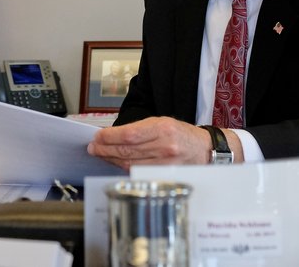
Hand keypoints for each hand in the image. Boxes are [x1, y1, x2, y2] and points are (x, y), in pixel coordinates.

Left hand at [87, 117, 211, 168]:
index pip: (129, 134)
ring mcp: (165, 163)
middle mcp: (164, 146)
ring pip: (130, 163)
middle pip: (127, 150)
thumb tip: (112, 135)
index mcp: (162, 128)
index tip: (97, 137)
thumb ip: (138, 129)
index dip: (109, 137)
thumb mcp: (161, 122)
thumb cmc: (181, 134)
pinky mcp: (164, 175)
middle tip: (93, 147)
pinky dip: (124, 168)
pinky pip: (138, 172)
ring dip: (111, 159)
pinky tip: (115, 163)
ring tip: (100, 155)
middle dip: (105, 149)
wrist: (205, 150)